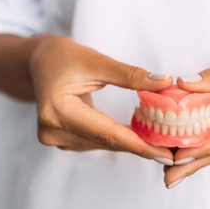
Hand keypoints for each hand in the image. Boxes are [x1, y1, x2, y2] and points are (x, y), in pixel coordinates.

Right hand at [29, 35, 173, 162]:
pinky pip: (96, 141)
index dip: (139, 144)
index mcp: (58, 110)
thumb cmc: (63, 57)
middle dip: (140, 146)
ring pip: (103, 144)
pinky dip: (117, 138)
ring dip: (131, 142)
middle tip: (171, 150)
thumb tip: (164, 83)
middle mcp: (53, 130)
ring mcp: (55, 138)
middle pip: (106, 141)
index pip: (107, 133)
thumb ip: (131, 75)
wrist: (38, 62)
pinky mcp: (61, 139)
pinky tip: (138, 135)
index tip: (165, 153)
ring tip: (160, 142)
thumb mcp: (97, 61)